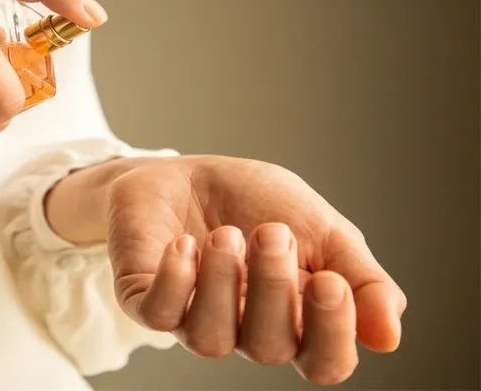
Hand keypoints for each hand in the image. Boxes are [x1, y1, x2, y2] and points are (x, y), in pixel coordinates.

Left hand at [47, 155, 405, 384]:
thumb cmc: (255, 202)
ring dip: (223, 283)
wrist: (184, 170)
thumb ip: (362, 279)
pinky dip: (175, 281)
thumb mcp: (323, 230)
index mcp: (296, 320)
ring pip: (212, 340)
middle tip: (272, 231)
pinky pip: (158, 315)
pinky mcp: (144, 300)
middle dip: (273, 287)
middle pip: (271, 347)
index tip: (329, 280)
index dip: (332, 333)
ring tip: (225, 233)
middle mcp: (245, 330)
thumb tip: (388, 336)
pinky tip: (184, 245)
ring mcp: (191, 318)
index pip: (325, 362)